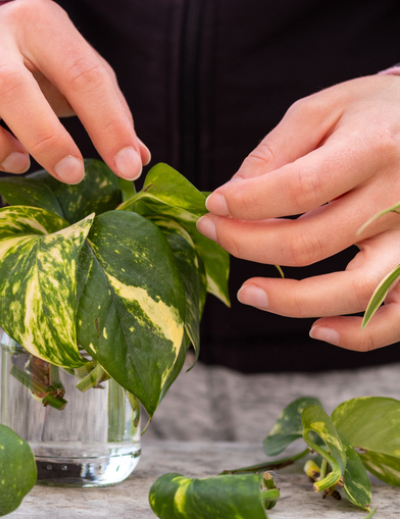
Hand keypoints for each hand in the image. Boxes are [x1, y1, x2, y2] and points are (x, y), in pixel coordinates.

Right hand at [0, 0, 148, 181]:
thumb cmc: (35, 63)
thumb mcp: (73, 71)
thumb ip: (106, 110)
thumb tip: (137, 162)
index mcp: (36, 20)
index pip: (79, 71)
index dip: (108, 124)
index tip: (127, 168)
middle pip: (7, 84)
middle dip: (44, 137)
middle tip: (70, 173)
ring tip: (16, 161)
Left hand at [196, 75, 399, 350]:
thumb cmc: (379, 113)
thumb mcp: (328, 108)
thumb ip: (276, 151)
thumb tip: (231, 197)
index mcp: (376, 148)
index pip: (298, 188)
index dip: (246, 203)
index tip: (212, 204)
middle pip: (312, 242)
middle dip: (248, 244)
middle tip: (213, 233)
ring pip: (354, 289)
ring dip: (290, 301)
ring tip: (246, 292)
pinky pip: (398, 317)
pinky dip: (358, 334)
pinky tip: (317, 328)